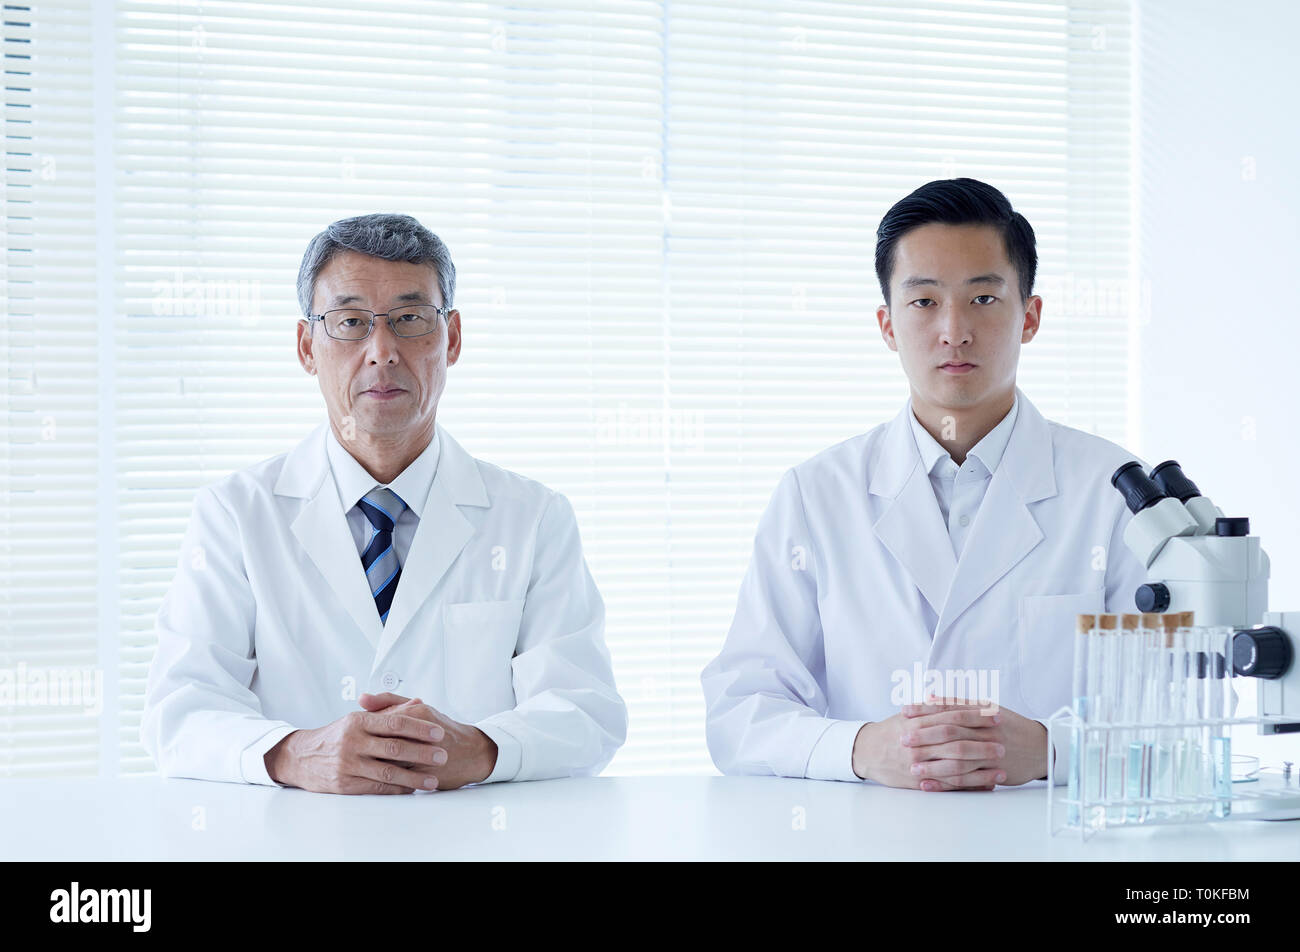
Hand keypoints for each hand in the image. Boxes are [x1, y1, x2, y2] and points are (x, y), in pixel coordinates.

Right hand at [264, 701, 450, 794]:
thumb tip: (419, 703)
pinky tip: (412, 789)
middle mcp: (352, 742)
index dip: (419, 728)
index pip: (395, 723)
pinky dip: (396, 789)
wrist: (301, 757)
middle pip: (394, 748)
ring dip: (414, 777)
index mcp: (358, 721)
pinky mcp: (344, 785)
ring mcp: (348, 764)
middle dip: (422, 753)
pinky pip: (376, 787)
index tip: (439, 733)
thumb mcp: (358, 718)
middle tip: (443, 756)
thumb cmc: (336, 736)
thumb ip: (389, 711)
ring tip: (433, 780)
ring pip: (387, 772)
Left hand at [357, 692, 498, 790]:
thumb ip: (388, 701)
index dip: (366, 730)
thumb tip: (361, 698)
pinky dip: (387, 780)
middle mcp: (421, 732)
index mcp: (417, 712)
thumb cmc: (442, 729)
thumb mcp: (418, 709)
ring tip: (364, 768)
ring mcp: (425, 754)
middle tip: (356, 755)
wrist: (472, 752)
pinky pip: (400, 779)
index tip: (357, 736)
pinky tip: (377, 780)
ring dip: (374, 767)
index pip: (381, 720)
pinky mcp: (428, 773)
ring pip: (389, 762)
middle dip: (367, 751)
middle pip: (382, 742)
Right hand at [852, 704, 1004, 790]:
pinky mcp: (919, 782)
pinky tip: (985, 785)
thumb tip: (956, 700)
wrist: (865, 751)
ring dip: (980, 769)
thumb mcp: (907, 715)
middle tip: (1004, 744)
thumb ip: (930, 708)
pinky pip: (947, 785)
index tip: (996, 716)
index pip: (951, 717)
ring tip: (1002, 769)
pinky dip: (968, 786)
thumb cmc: (890, 731)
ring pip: (954, 767)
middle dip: (982, 744)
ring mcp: (919, 764)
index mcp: (917, 722)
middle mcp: (919, 744)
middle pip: (956, 743)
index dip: (975, 716)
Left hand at [890, 696, 1046, 789]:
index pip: (949, 709)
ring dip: (933, 764)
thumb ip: (959, 703)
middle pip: (950, 732)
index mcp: (982, 712)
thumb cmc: (1010, 726)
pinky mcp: (994, 772)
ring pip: (957, 759)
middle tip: (902, 739)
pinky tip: (929, 784)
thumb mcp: (988, 708)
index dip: (925, 710)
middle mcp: (986, 731)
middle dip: (924, 736)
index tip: (904, 712)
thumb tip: (931, 696)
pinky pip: (967, 779)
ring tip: (912, 767)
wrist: (1041, 746)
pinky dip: (946, 783)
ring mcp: (990, 752)